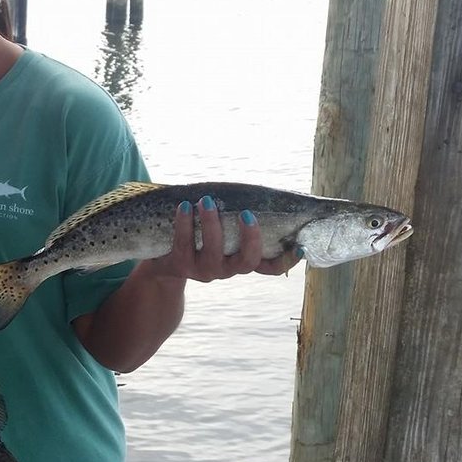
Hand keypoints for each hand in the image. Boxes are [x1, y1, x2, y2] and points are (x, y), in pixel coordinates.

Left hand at [140, 196, 299, 283]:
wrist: (163, 258)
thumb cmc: (201, 233)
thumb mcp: (224, 227)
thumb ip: (241, 215)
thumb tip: (262, 190)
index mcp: (242, 260)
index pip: (272, 267)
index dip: (288, 260)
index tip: (298, 245)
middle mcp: (227, 269)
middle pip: (247, 261)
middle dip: (250, 238)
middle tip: (247, 214)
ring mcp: (204, 270)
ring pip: (213, 252)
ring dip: (212, 224)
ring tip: (206, 201)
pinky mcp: (180, 266)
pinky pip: (183, 245)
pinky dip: (184, 223)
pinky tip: (184, 206)